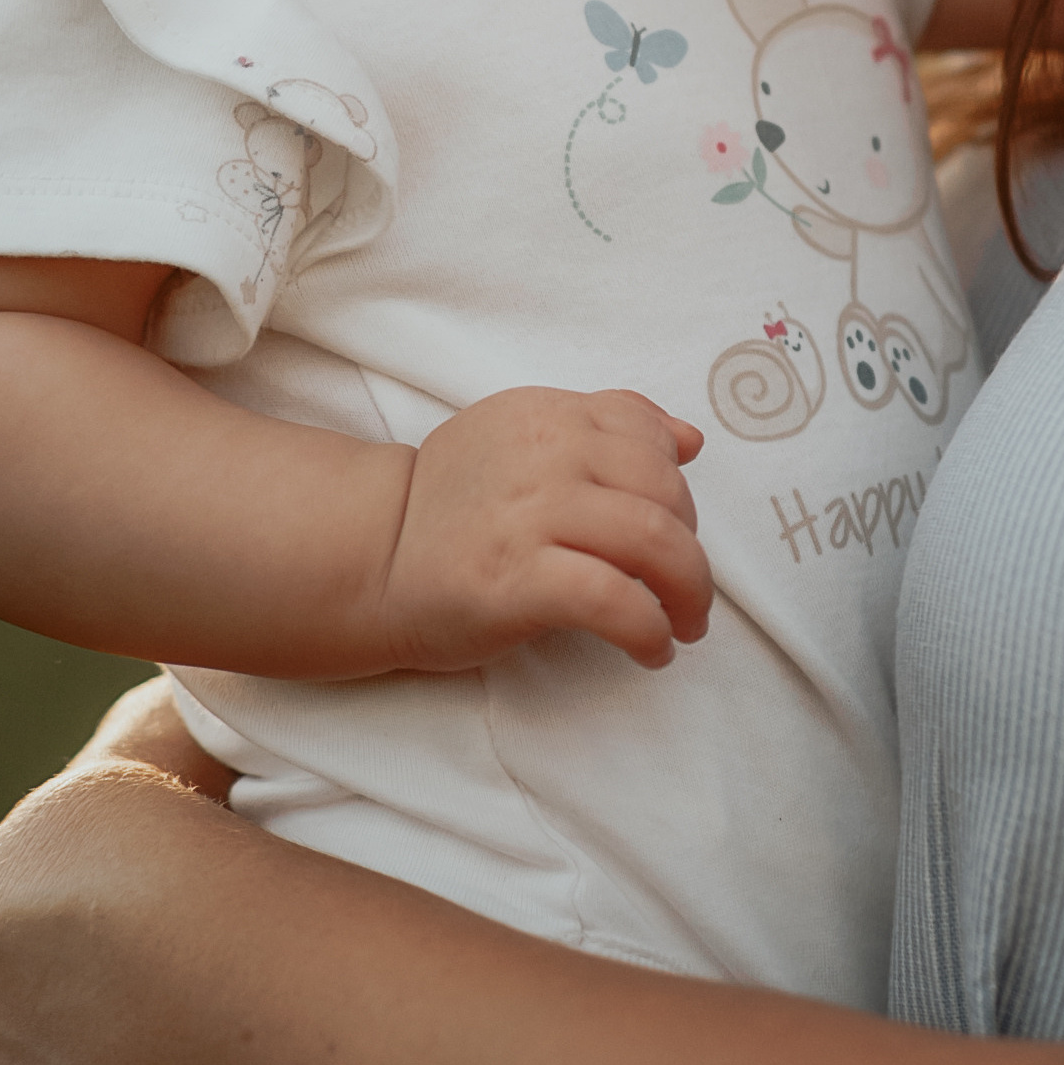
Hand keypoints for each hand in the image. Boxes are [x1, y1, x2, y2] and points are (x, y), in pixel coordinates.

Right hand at [383, 389, 712, 673]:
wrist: (371, 557)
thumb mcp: (522, 439)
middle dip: (692, 549)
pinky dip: (651, 630)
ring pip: (654, 541)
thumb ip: (604, 429)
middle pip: (665, 492)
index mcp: (548, 414)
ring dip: (690, 593)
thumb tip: (688, 438)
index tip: (672, 531)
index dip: (677, 490)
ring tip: (685, 625)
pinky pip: (615, 601)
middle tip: (685, 590)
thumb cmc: (454, 507)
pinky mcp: (516, 581)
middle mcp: (544, 454)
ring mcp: (529, 516)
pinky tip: (652, 650)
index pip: (648, 434)